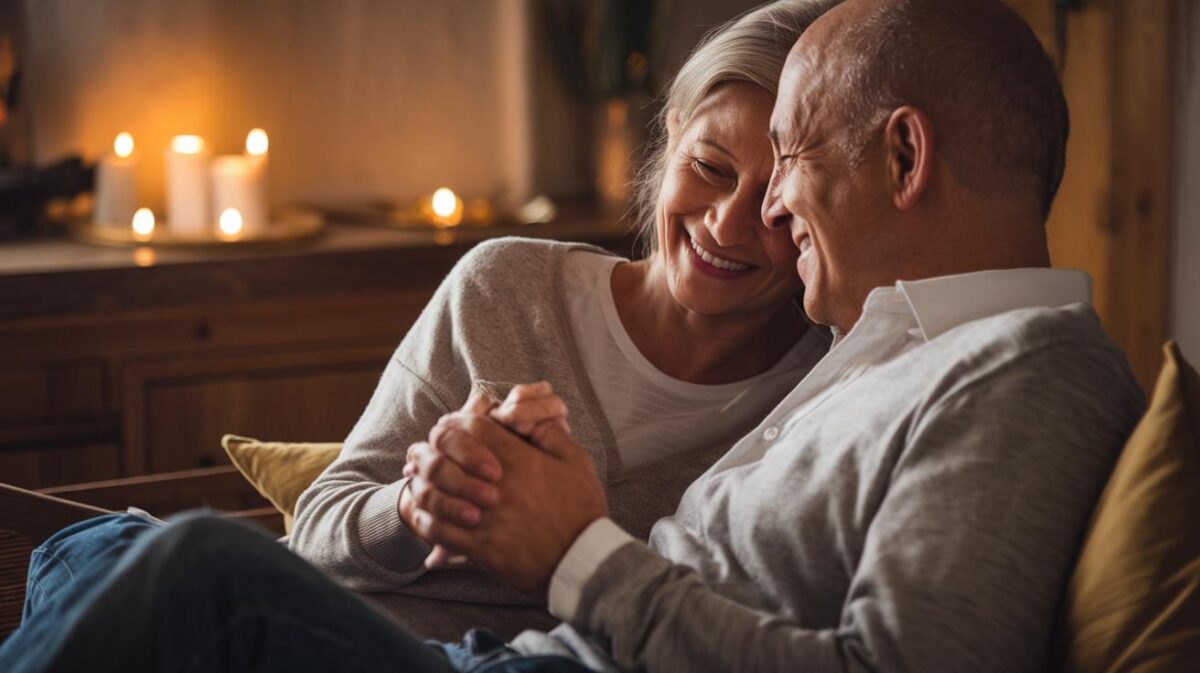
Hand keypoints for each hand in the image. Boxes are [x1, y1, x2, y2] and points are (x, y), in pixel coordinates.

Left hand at [403, 383, 571, 566]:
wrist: (583, 561)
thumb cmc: (582, 510)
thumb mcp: (576, 461)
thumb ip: (549, 432)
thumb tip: (523, 415)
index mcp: (519, 461)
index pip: (471, 427)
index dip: (455, 422)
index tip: (451, 428)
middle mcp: (496, 487)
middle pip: (442, 457)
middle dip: (428, 451)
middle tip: (423, 453)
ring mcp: (485, 519)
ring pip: (432, 495)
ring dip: (421, 485)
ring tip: (418, 482)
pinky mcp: (480, 548)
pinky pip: (438, 531)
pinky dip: (425, 520)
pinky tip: (427, 515)